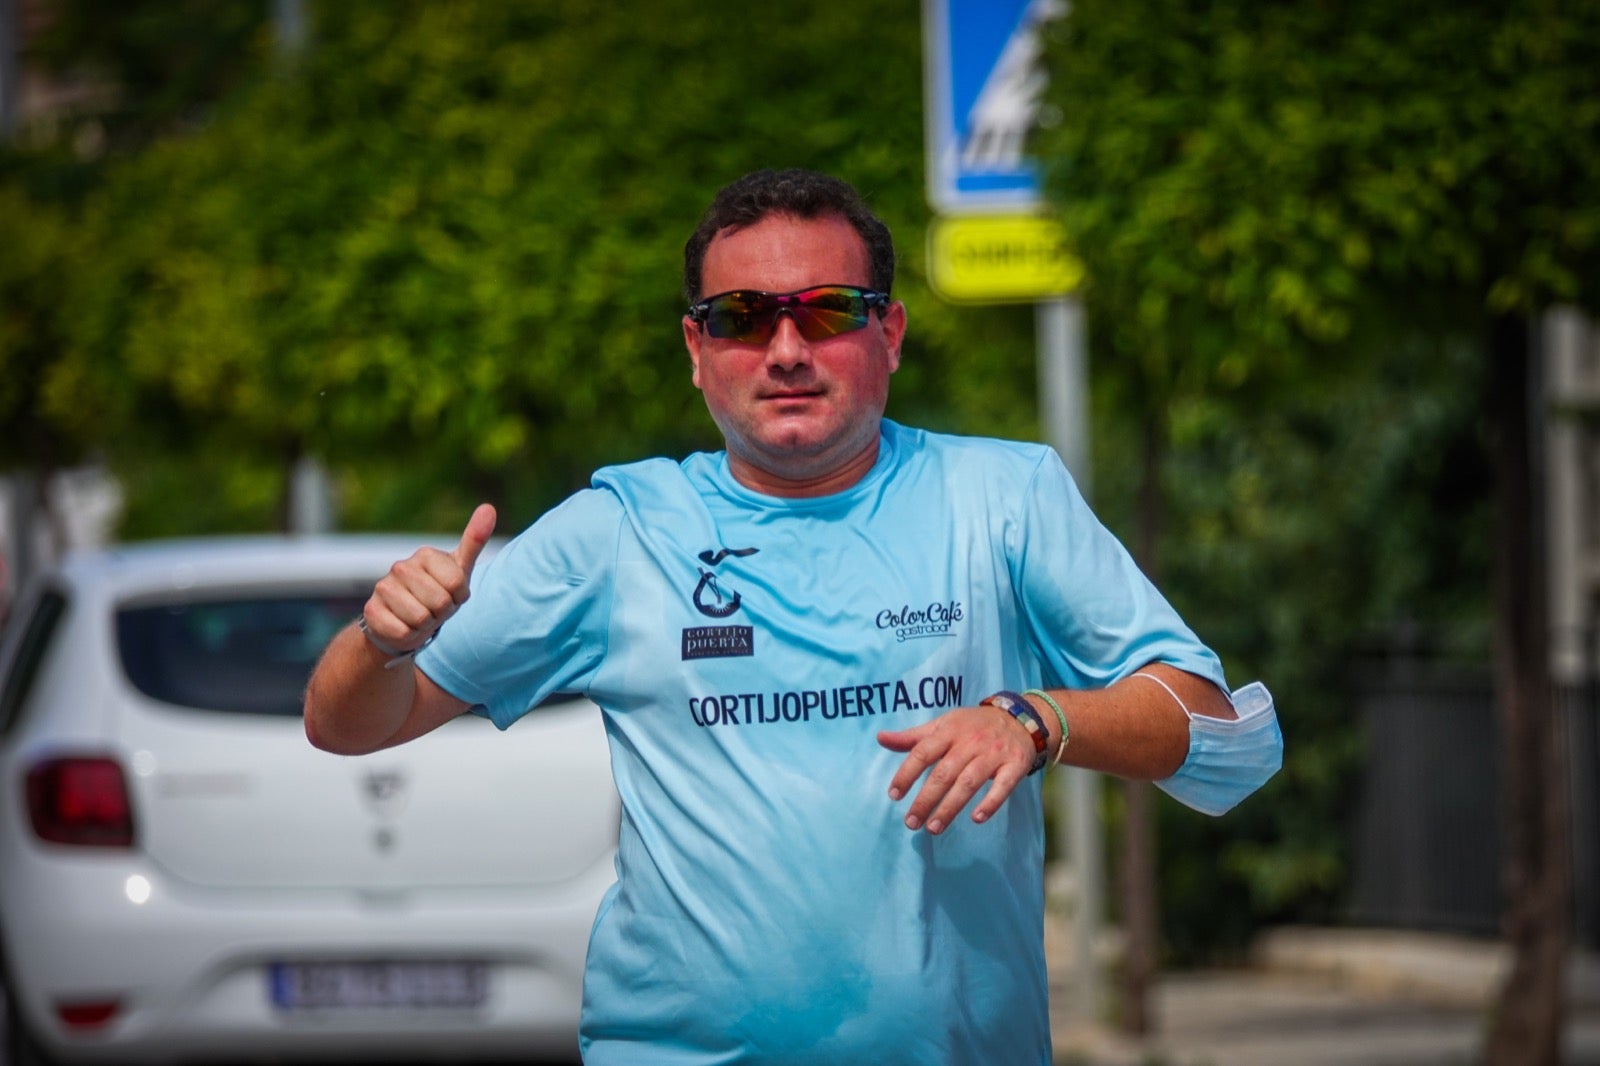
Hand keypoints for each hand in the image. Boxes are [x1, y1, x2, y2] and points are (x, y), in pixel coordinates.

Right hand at [362, 503, 496, 652]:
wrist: (403, 621)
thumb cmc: (437, 594)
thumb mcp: (459, 570)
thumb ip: (475, 540)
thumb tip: (489, 507)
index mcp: (425, 554)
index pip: (457, 584)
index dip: (458, 598)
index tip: (450, 594)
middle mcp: (401, 566)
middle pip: (440, 602)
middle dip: (442, 613)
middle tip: (433, 609)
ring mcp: (383, 587)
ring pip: (422, 619)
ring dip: (425, 626)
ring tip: (419, 617)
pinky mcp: (371, 611)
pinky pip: (403, 633)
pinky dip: (408, 636)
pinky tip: (402, 626)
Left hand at [877, 704, 1036, 833]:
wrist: (1019, 718)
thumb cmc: (973, 726)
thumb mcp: (943, 725)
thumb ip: (913, 737)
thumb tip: (880, 738)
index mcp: (949, 731)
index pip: (922, 752)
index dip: (906, 774)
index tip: (894, 795)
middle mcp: (970, 741)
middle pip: (944, 773)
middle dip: (925, 799)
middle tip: (911, 823)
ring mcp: (994, 753)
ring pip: (969, 782)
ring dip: (950, 807)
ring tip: (934, 828)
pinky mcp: (1015, 764)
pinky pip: (1003, 786)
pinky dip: (990, 803)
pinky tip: (977, 819)